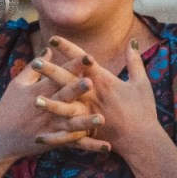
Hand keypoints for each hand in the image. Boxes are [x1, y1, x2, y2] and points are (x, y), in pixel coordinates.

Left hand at [31, 36, 160, 153]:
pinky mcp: (88, 132)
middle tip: (34, 62)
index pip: (82, 61)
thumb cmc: (144, 110)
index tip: (52, 38)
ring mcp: (90, 115)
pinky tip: (38, 136)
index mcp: (105, 81)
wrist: (143, 139)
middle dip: (50, 72)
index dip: (67, 48)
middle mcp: (94, 96)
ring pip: (65, 108)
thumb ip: (134, 61)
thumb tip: (133, 40)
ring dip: (49, 104)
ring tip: (32, 99)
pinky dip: (54, 136)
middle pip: (69, 82)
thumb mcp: (141, 83)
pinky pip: (68, 134)